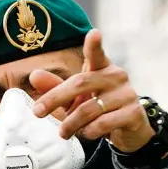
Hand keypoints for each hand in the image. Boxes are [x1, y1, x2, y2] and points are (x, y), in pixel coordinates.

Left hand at [29, 29, 155, 152]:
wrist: (128, 130)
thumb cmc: (99, 109)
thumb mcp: (75, 98)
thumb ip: (56, 87)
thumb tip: (34, 76)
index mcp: (102, 68)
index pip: (97, 54)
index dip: (94, 45)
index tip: (94, 34)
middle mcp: (116, 76)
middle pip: (80, 83)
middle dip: (55, 98)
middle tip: (38, 112)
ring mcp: (126, 94)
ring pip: (89, 109)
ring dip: (71, 123)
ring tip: (63, 133)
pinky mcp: (133, 113)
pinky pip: (103, 123)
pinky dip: (89, 131)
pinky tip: (86, 134)